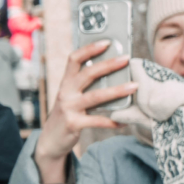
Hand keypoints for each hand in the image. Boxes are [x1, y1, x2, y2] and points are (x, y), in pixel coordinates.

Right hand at [35, 41, 134, 183]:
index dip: (89, 49)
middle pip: (87, 74)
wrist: (50, 141)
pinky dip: (113, 121)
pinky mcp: (73, 124)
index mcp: (65, 83)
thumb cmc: (67, 116)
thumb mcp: (71, 98)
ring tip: (134, 87)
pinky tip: (124, 122)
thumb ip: (86, 87)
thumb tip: (113, 75)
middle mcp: (65, 93)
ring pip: (95, 96)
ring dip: (117, 90)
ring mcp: (68, 109)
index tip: (106, 42)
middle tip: (126, 59)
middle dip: (108, 65)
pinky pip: (97, 121)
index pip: (74, 60)